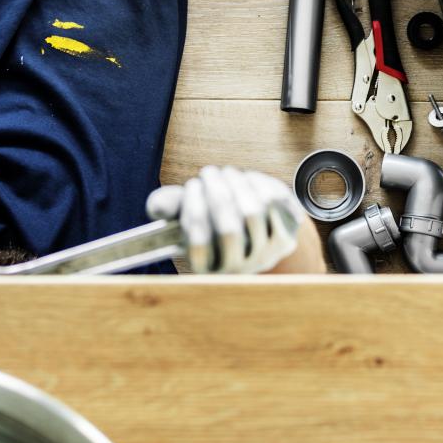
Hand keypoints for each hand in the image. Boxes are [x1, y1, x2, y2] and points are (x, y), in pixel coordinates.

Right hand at [146, 166, 307, 273]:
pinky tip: (246, 178)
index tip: (191, 185)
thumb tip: (155, 206)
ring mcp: (265, 255)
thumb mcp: (188, 215)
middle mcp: (238, 269)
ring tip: (225, 172)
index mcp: (208, 270)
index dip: (194, 209)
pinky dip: (258, 185)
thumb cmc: (213, 221)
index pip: (199, 245)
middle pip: (228, 229)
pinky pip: (274, 205)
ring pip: (252, 213)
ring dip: (236, 184)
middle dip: (216, 192)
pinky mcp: (286, 238)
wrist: (256, 235)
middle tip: (207, 172)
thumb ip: (170, 209)